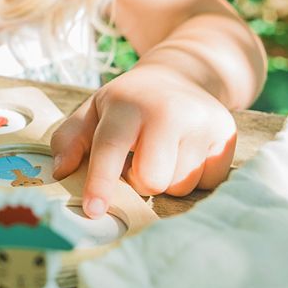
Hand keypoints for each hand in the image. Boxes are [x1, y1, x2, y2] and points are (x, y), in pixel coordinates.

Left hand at [50, 63, 237, 216]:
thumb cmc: (129, 104)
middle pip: (151, 179)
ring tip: (163, 153)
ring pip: (179, 185)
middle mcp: (169, 109)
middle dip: (140, 181)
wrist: (180, 75)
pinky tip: (185, 153)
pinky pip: (206, 183)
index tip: (94, 211)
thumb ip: (69, 138)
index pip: (111, 147)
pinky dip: (193, 177)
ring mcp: (202, 121)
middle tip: (138, 160)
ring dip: (167, 180)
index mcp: (127, 104)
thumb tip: (61, 171)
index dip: (100, 183)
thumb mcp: (93, 111)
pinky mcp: (226, 135)